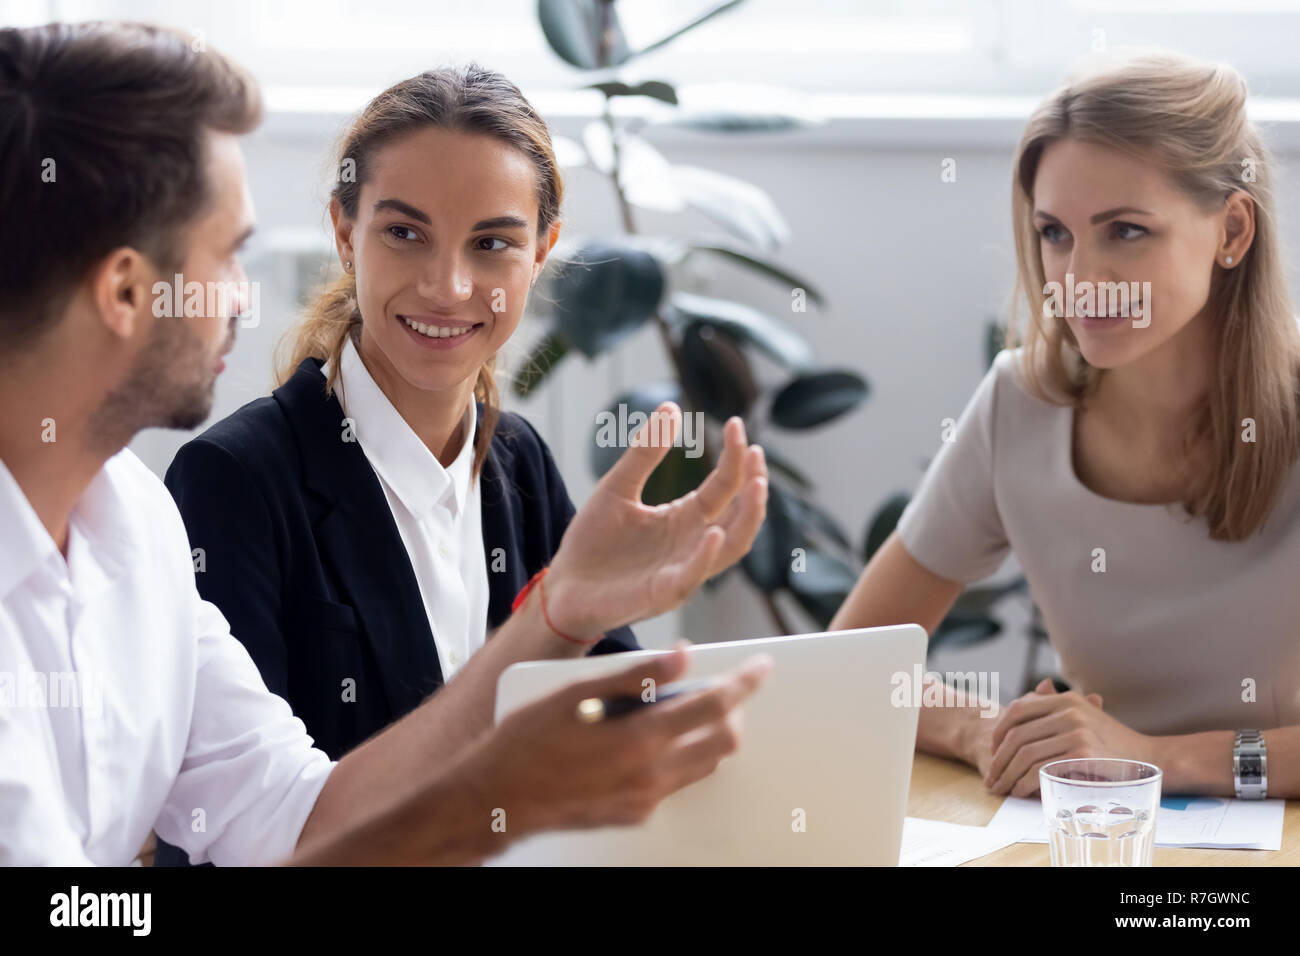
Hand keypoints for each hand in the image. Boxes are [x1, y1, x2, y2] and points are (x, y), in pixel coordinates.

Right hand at [473, 645, 773, 837]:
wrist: (497, 799)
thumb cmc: (526, 741)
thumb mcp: (575, 693)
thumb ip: (635, 674)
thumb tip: (681, 656)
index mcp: (640, 737)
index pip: (715, 705)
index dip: (744, 682)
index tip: (760, 667)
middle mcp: (651, 773)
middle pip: (724, 741)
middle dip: (734, 710)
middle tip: (723, 687)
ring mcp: (645, 798)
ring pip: (705, 764)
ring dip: (709, 734)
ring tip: (683, 707)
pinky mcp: (635, 813)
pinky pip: (676, 782)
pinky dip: (680, 755)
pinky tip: (652, 738)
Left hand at [545, 404, 766, 637]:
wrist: (564, 587)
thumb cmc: (593, 542)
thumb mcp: (617, 487)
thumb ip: (645, 453)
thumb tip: (671, 405)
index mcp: (685, 517)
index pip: (724, 485)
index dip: (734, 456)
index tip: (735, 423)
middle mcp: (692, 543)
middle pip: (739, 515)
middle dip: (753, 484)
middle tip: (755, 452)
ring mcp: (682, 569)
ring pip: (731, 547)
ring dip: (747, 518)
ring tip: (755, 486)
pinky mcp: (662, 593)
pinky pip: (693, 576)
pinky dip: (706, 556)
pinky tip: (713, 532)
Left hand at [983, 678, 1149, 796]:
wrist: (1150, 758)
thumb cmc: (1112, 741)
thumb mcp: (1085, 716)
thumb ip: (1057, 707)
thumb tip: (1036, 691)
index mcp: (1066, 700)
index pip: (1018, 710)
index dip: (999, 731)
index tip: (993, 749)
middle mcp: (1069, 712)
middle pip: (1017, 735)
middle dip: (998, 759)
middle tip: (992, 777)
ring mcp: (1077, 732)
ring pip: (1026, 754)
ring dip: (1008, 775)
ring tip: (1002, 788)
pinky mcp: (1083, 755)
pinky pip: (1041, 769)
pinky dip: (1025, 782)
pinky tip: (1020, 791)